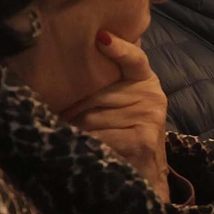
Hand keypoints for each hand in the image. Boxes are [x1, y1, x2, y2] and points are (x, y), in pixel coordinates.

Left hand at [63, 32, 170, 200]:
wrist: (144, 176)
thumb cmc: (123, 136)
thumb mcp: (117, 105)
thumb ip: (104, 85)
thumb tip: (61, 68)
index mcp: (145, 81)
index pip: (134, 59)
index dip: (119, 49)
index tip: (101, 37)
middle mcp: (152, 96)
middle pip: (96, 95)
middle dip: (72, 111)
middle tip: (62, 123)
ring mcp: (150, 118)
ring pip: (92, 117)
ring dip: (75, 130)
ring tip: (72, 139)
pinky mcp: (143, 139)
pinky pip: (99, 137)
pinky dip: (86, 145)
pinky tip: (84, 150)